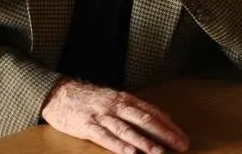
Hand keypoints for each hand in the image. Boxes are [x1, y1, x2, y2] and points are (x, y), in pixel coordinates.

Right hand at [41, 79, 188, 153]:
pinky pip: (105, 137)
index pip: (150, 111)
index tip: (183, 137)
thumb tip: (161, 118)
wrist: (58, 93)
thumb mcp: (112, 98)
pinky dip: (118, 145)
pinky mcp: (87, 126)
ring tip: (160, 153)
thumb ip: (134, 108)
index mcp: (122, 98)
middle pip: (143, 119)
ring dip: (144, 142)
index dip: (168, 124)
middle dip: (164, 133)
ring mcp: (101, 115)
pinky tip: (130, 153)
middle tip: (182, 145)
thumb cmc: (89, 99)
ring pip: (126, 129)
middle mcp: (115, 105)